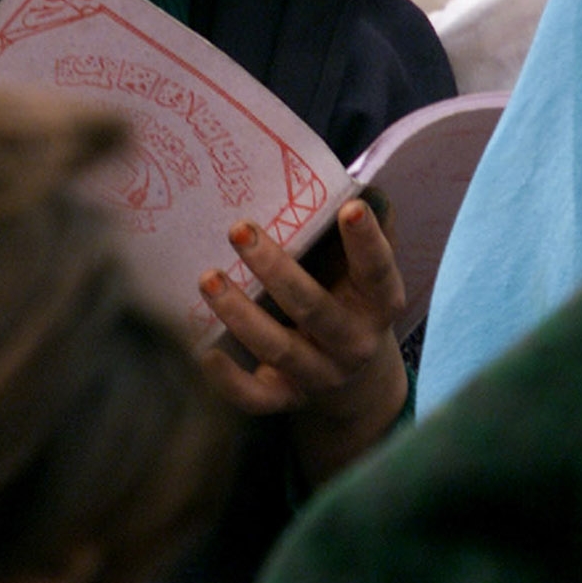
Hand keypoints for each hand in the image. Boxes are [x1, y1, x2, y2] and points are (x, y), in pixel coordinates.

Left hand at [198, 197, 408, 484]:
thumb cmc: (350, 300)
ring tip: (208, 278)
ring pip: (279, 349)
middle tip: (239, 229)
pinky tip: (203, 350)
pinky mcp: (287, 400)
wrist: (355, 382)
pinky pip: (256, 399)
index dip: (366, 242)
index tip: (350, 207)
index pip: (378, 272)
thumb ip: (360, 234)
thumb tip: (360, 182)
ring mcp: (320, 375)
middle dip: (276, 270)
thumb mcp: (363, 273)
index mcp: (378, 304)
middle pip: (314, 309)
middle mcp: (353, 343)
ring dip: (241, 315)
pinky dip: (228, 380)